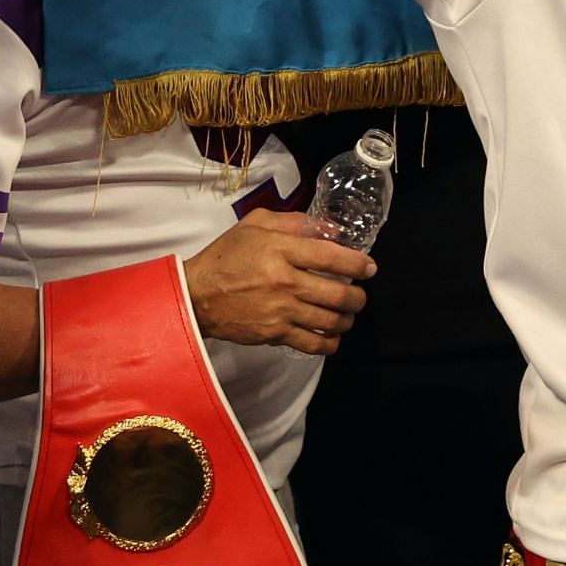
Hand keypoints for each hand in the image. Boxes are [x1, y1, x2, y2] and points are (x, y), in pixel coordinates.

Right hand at [183, 209, 373, 355]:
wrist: (195, 295)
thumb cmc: (227, 256)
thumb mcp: (257, 224)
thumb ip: (296, 222)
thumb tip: (332, 229)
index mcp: (281, 251)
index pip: (331, 257)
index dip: (357, 263)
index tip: (369, 268)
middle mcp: (285, 283)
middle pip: (338, 294)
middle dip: (358, 296)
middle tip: (359, 294)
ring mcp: (280, 311)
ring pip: (330, 321)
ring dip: (347, 319)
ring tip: (348, 314)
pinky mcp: (274, 334)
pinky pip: (311, 344)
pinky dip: (329, 343)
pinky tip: (333, 337)